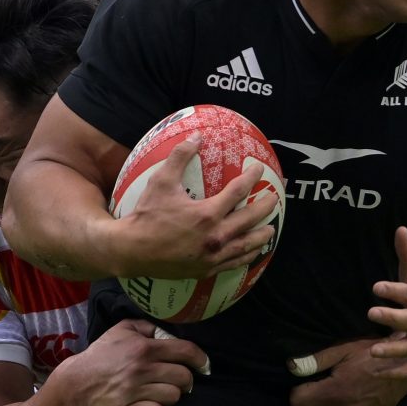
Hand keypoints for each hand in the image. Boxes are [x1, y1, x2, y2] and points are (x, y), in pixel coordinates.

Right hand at [60, 318, 209, 405]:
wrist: (76, 382)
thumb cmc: (100, 355)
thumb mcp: (120, 330)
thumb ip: (145, 326)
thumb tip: (166, 332)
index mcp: (144, 347)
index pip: (186, 351)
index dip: (201, 359)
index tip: (204, 365)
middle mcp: (143, 368)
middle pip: (184, 377)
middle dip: (186, 381)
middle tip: (179, 382)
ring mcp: (135, 390)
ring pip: (173, 396)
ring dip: (171, 396)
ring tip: (162, 393)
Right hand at [109, 139, 277, 278]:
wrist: (132, 250)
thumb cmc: (146, 215)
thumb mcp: (161, 182)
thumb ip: (180, 157)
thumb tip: (196, 136)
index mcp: (207, 214)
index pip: (238, 192)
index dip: (252, 177)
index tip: (259, 169)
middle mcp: (215, 237)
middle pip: (250, 219)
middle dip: (266, 207)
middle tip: (274, 198)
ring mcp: (212, 256)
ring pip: (246, 245)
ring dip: (262, 235)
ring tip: (271, 229)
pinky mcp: (206, 269)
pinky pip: (233, 263)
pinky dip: (246, 256)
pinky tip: (252, 252)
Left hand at [289, 338, 406, 405]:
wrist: (404, 369)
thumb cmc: (371, 356)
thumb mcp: (343, 351)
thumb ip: (315, 361)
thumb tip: (291, 367)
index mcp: (335, 391)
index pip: (297, 402)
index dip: (298, 391)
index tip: (307, 383)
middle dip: (305, 402)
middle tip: (316, 390)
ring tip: (326, 400)